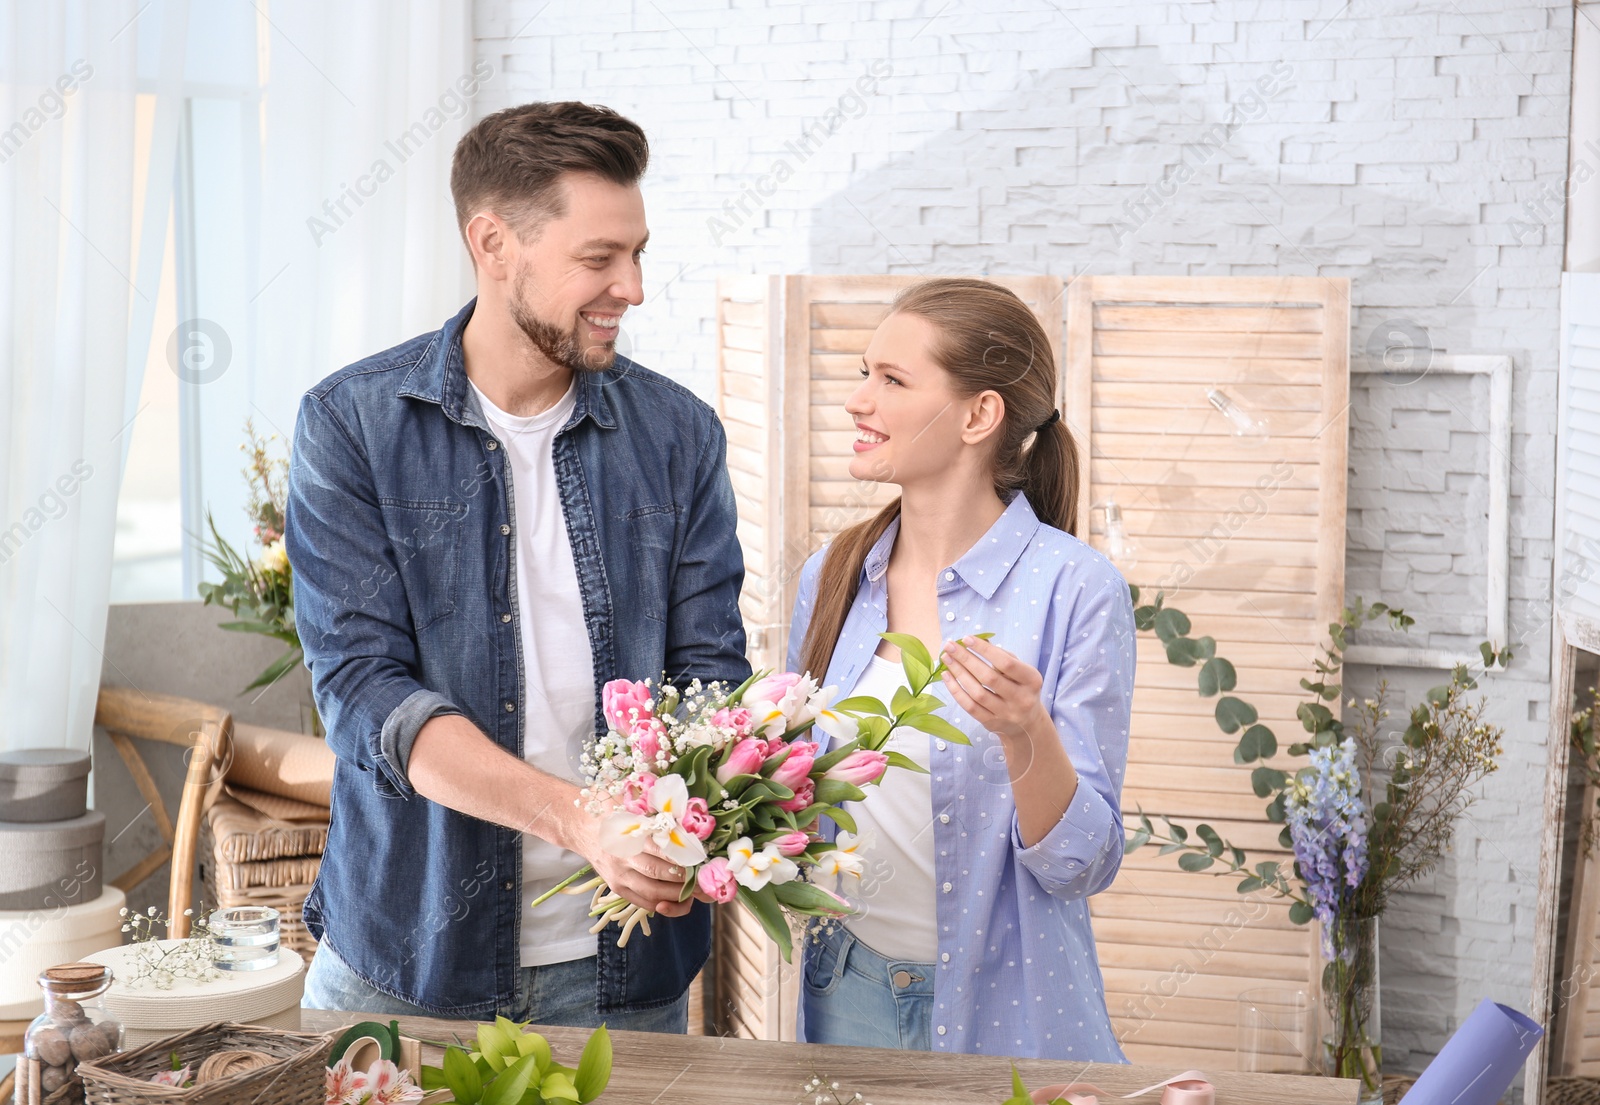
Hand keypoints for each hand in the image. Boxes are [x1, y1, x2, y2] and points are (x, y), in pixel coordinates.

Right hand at [571, 816, 694, 917]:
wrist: (579, 825)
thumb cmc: (608, 809)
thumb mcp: (629, 800)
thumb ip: (654, 807)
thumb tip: (685, 810)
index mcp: (628, 835)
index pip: (660, 849)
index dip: (683, 856)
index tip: (701, 857)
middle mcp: (622, 859)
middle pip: (658, 874)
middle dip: (685, 879)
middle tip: (705, 878)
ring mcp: (619, 876)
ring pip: (652, 893)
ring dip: (677, 895)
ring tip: (697, 892)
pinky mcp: (617, 887)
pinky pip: (642, 902)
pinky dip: (662, 904)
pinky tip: (678, 899)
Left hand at [939, 635, 1052, 744]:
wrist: (1028, 722)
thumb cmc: (1021, 687)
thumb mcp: (1021, 670)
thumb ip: (1002, 655)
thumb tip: (978, 641)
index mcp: (1032, 680)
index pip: (1006, 663)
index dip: (984, 650)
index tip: (966, 639)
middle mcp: (1021, 699)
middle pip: (989, 678)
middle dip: (966, 659)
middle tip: (949, 646)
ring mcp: (1006, 713)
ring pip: (977, 693)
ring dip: (959, 673)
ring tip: (946, 659)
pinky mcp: (992, 723)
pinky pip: (970, 707)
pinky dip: (956, 691)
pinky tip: (947, 676)